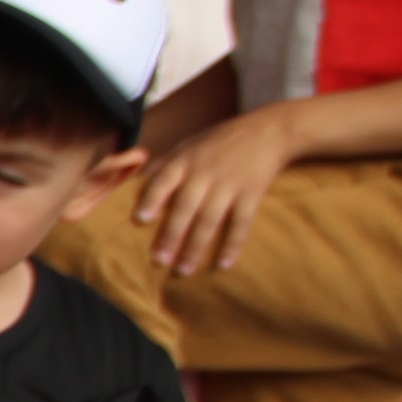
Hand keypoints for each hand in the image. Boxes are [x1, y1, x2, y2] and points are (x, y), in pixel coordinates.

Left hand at [136, 103, 301, 276]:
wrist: (268, 131)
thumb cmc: (219, 141)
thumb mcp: (188, 145)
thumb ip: (164, 165)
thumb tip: (132, 183)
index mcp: (185, 161)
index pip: (164, 181)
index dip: (152, 199)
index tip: (141, 220)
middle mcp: (205, 173)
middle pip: (185, 208)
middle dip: (171, 235)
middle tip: (158, 261)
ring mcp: (229, 184)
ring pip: (210, 220)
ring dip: (196, 248)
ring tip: (184, 271)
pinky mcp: (252, 194)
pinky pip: (242, 223)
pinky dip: (233, 244)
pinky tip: (224, 265)